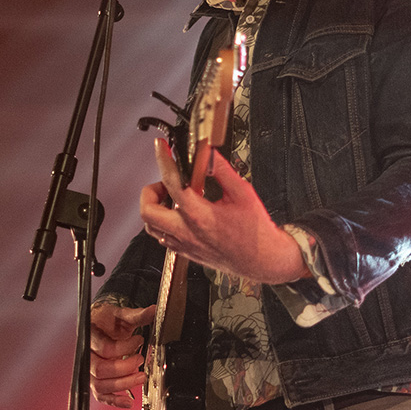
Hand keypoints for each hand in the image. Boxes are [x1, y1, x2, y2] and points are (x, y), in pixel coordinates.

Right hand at [89, 302, 154, 408]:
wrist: (100, 324)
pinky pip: (100, 395)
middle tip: (141, 360)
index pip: (105, 348)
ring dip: (122, 384)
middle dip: (124, 368)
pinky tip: (128, 402)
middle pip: (100, 369)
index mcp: (91, 336)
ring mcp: (90, 370)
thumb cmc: (109, 320)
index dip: (124, 347)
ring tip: (141, 377)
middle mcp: (87, 355)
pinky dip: (113, 401)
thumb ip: (137, 315)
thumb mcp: (122, 314)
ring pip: (100, 385)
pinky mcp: (96, 380)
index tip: (139, 340)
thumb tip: (154, 310)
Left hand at [141, 138, 310, 283]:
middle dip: (150, 191)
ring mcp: (184, 245)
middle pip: (148, 211)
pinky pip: (163, 238)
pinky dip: (163, 223)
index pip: (172, 182)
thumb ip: (222, 170)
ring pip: (151, 227)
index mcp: (199, 215)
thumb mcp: (242, 193)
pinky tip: (179, 214)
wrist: (262, 260)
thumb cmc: (255, 232)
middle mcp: (187, 232)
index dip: (163, 160)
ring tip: (171, 197)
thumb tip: (209, 154)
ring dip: (155, 208)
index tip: (161, 148)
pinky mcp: (186, 253)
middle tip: (165, 182)